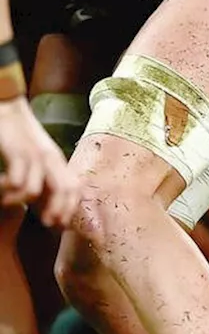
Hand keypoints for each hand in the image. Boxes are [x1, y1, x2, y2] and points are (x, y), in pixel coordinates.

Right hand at [0, 97, 79, 226]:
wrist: (9, 109)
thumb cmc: (22, 137)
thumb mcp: (39, 156)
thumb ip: (46, 175)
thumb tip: (44, 201)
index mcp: (59, 161)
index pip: (75, 189)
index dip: (71, 209)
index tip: (61, 224)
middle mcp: (52, 160)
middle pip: (64, 191)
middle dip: (58, 212)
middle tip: (45, 224)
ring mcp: (36, 156)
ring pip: (38, 190)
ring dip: (23, 202)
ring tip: (8, 202)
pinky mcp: (18, 152)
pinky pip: (17, 179)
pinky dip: (8, 189)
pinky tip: (0, 187)